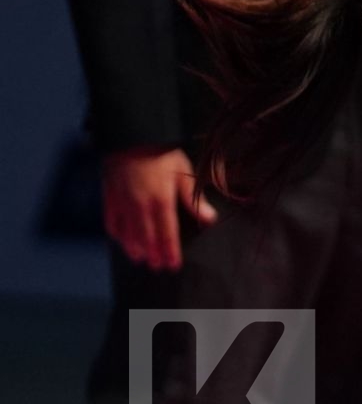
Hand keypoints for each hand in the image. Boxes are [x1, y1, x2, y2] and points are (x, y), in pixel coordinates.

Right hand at [101, 146, 218, 271]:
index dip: (170, 252)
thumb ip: (194, 201)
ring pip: (128, 233)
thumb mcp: (184, 174)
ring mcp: (122, 202)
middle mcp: (140, 206)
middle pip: (147, 238)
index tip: (172, 265)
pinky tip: (121, 240)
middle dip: (153, 254)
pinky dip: (117, 233)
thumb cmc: (162, 154)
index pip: (167, 234)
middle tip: (157, 267)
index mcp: (161, 202)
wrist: (133, 136)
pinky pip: (111, 220)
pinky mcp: (110, 195)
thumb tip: (209, 220)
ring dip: (134, 248)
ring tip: (140, 259)